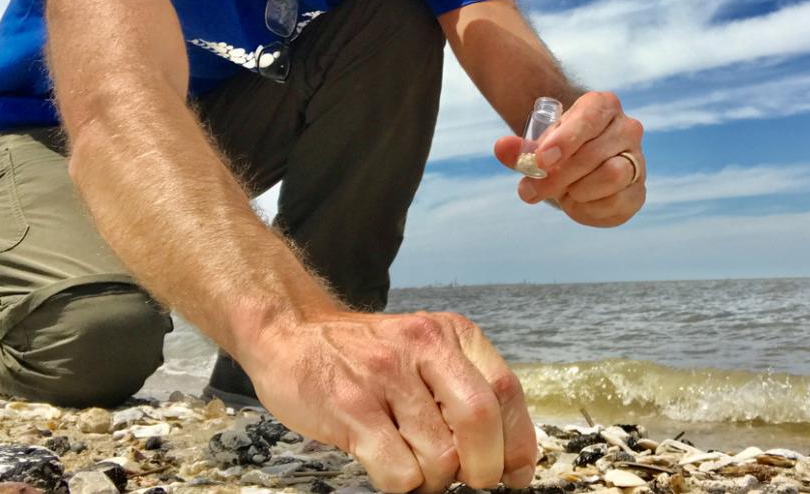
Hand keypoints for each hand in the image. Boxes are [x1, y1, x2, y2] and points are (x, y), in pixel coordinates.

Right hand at [241, 310, 537, 493]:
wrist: (291, 330)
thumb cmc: (365, 353)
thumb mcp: (424, 348)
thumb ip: (463, 385)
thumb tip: (505, 452)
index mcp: (452, 334)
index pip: (506, 391)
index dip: (518, 444)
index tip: (515, 474)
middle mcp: (423, 346)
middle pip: (481, 420)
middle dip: (484, 468)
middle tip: (469, 481)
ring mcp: (386, 375)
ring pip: (440, 457)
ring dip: (433, 479)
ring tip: (412, 462)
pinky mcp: (351, 406)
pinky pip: (399, 471)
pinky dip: (401, 483)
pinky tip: (386, 462)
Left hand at [495, 91, 645, 226]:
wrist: (579, 168)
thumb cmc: (559, 151)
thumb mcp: (538, 147)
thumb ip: (519, 149)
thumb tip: (501, 148)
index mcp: (602, 106)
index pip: (588, 119)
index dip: (564, 141)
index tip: (540, 161)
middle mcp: (626, 128)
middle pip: (593, 154)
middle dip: (557, 177)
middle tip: (529, 191)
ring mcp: (637, 160)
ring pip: (610, 176)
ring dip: (576, 190)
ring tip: (563, 191)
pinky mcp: (638, 192)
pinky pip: (617, 203)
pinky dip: (590, 209)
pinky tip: (577, 202)